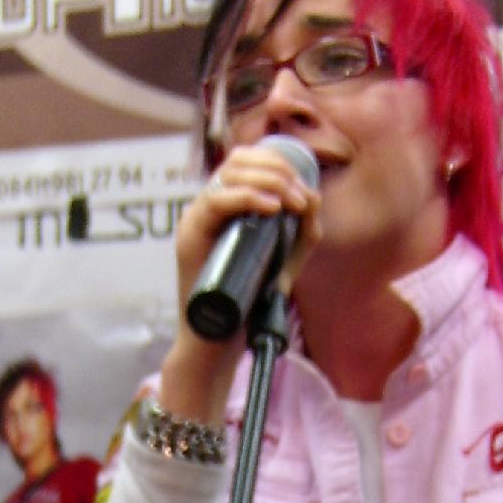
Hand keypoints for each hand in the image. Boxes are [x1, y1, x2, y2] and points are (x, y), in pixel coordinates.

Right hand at [162, 146, 321, 423]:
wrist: (220, 342)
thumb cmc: (248, 304)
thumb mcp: (286, 261)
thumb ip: (302, 231)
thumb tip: (313, 195)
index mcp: (227, 206)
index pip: (246, 161)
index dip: (277, 163)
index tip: (303, 189)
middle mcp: (208, 208)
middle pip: (238, 160)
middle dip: (276, 170)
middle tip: (300, 198)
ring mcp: (196, 220)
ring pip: (228, 175)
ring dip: (268, 181)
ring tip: (292, 203)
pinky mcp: (189, 237)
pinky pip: (215, 202)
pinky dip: (247, 198)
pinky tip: (271, 208)